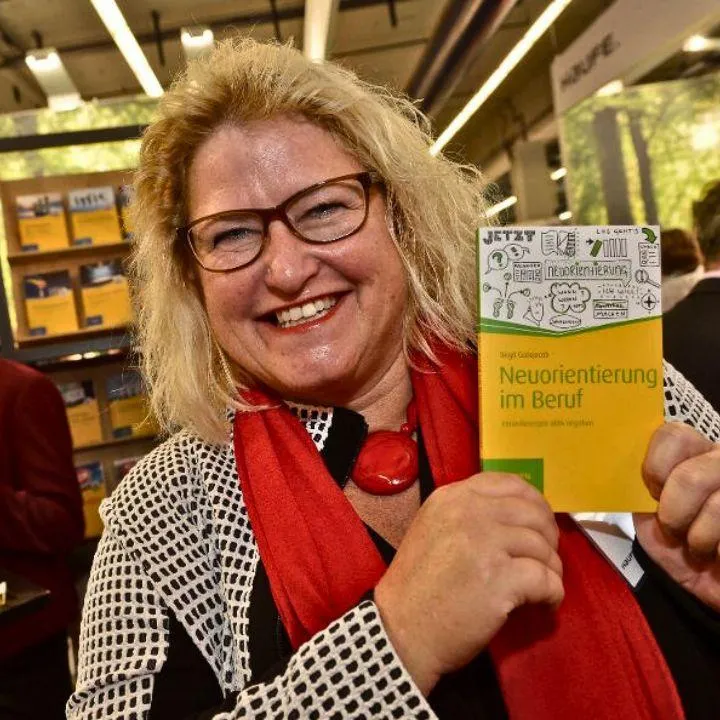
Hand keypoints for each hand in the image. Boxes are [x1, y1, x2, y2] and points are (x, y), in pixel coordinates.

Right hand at [374, 473, 562, 695]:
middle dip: (549, 537)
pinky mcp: (500, 578)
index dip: (534, 503)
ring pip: (542, 546)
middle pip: (532, 513)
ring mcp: (485, 543)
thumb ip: (467, 514)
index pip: (509, 484)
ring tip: (544, 587)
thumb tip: (516, 518)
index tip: (539, 524)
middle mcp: (469, 512)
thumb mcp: (432, 529)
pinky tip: (546, 603)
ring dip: (551, 568)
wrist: (401, 628)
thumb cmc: (416, 585)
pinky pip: (546, 579)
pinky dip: (553, 593)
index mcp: (452, 497)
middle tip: (546, 559)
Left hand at [634, 422, 719, 610]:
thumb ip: (638, 484)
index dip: (656, 467)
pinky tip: (719, 555)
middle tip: (674, 529)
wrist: (707, 582)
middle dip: (673, 513)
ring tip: (699, 546)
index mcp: (695, 452)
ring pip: (717, 507)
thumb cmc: (676, 544)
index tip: (652, 493)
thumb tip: (612, 463)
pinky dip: (719, 555)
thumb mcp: (648, 511)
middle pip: (691, 476)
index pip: (673, 434)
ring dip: (698, 539)